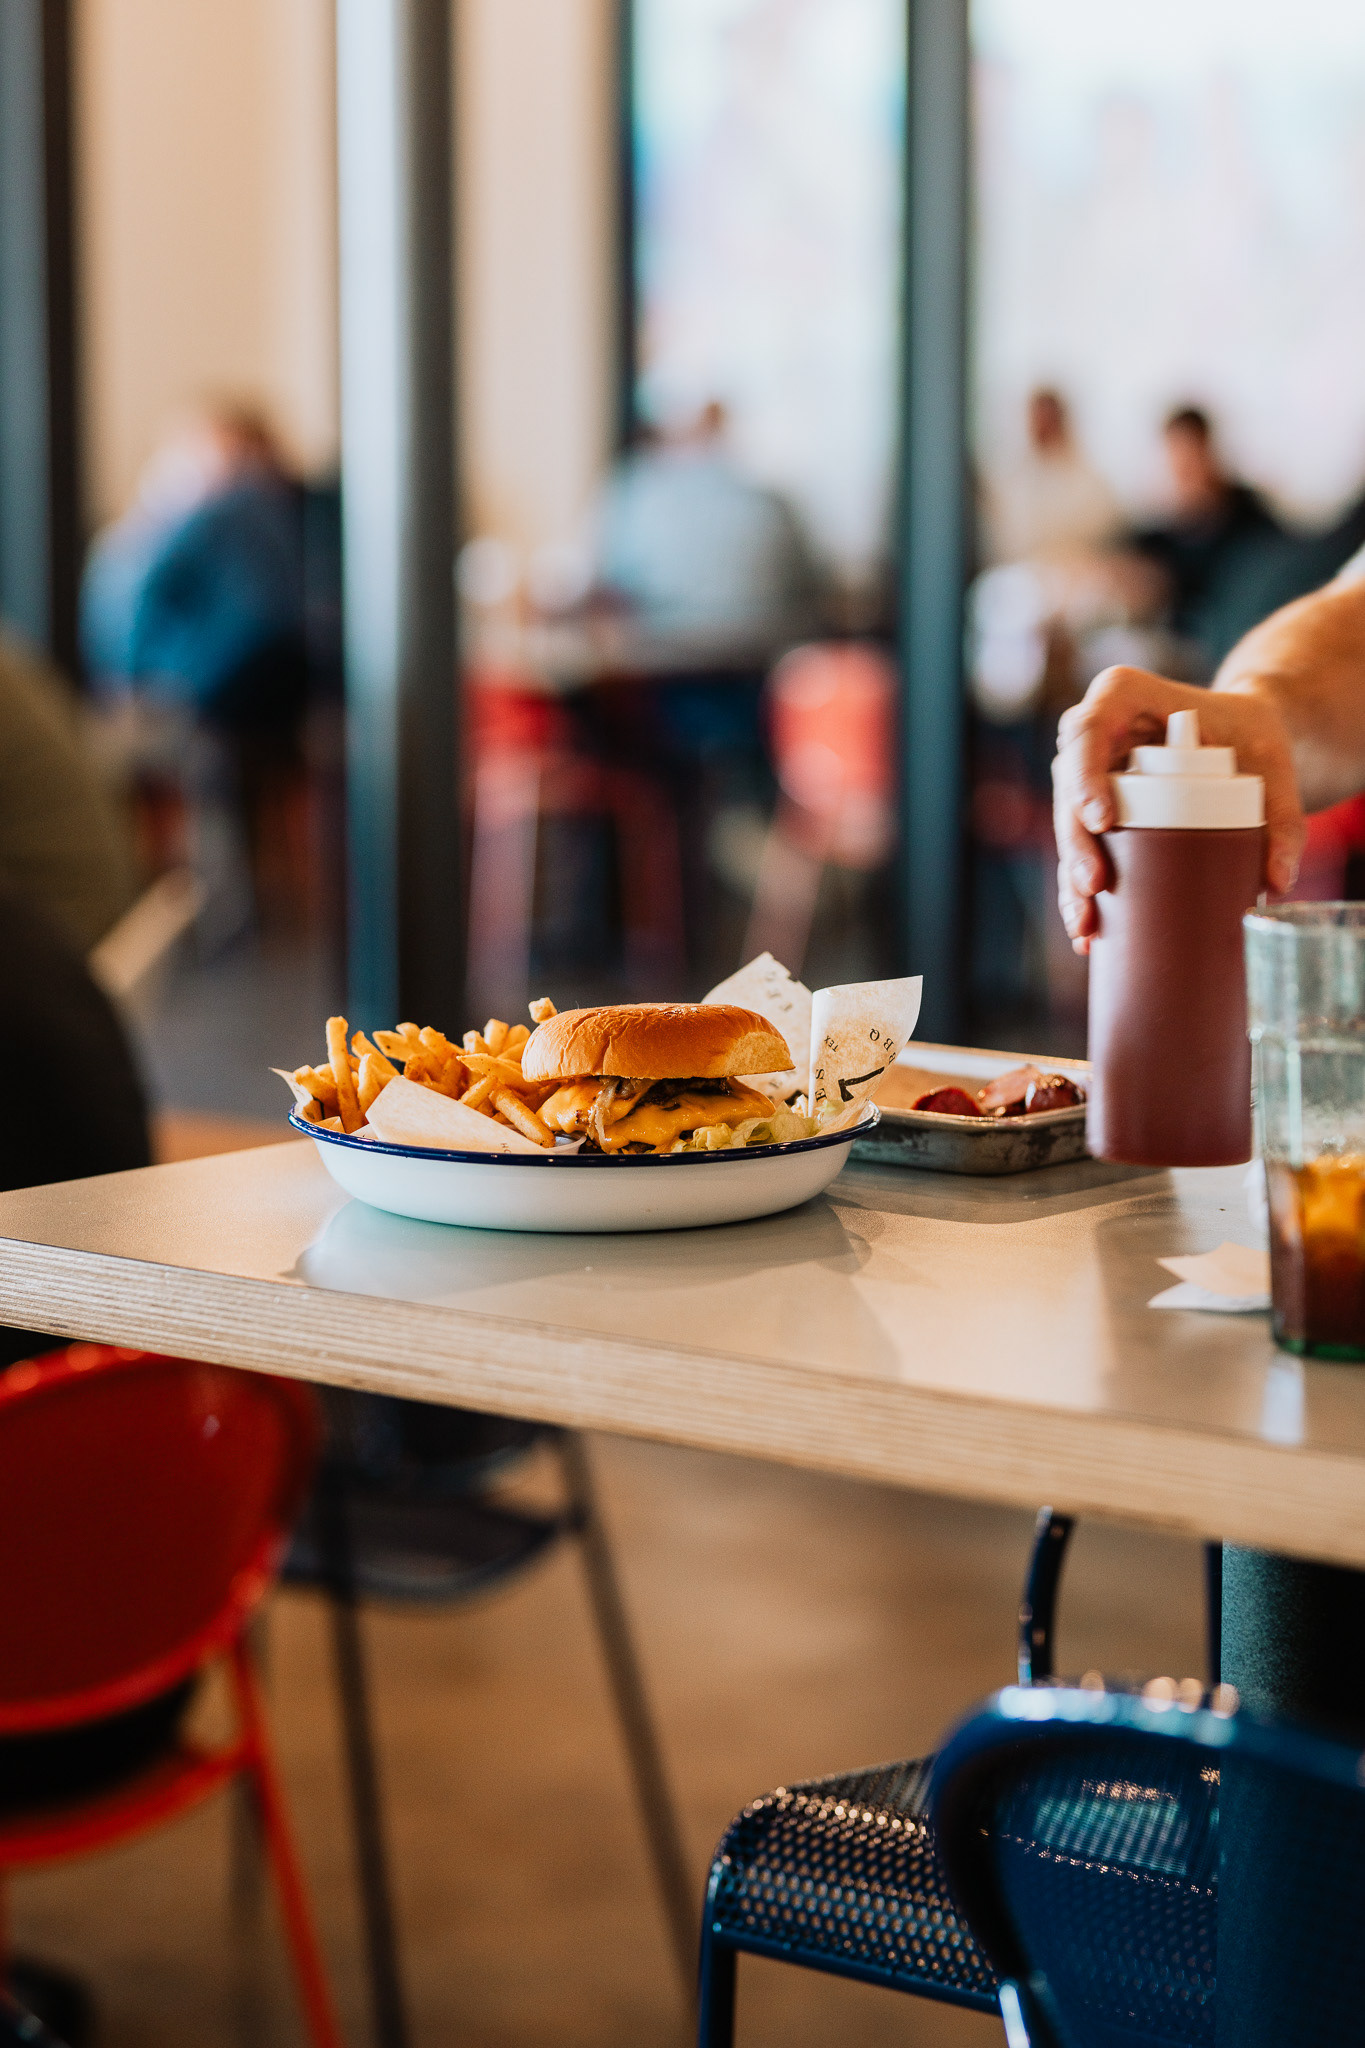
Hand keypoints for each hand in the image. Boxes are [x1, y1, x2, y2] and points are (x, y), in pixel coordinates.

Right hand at [1052, 666, 1302, 952]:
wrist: (1244, 741)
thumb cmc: (1252, 734)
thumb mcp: (1272, 760)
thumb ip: (1282, 816)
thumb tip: (1275, 881)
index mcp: (1124, 695)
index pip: (1089, 728)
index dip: (1085, 775)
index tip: (1103, 820)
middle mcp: (1097, 733)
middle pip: (1068, 785)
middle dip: (1074, 842)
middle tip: (1095, 885)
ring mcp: (1091, 773)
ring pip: (1067, 823)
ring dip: (1070, 876)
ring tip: (1086, 925)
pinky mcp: (1097, 810)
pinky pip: (1080, 848)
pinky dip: (1081, 889)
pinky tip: (1087, 931)